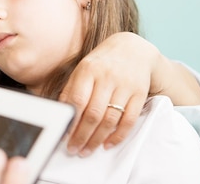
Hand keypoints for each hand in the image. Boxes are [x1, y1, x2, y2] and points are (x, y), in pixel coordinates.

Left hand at [59, 32, 199, 155]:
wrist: (133, 49)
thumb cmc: (102, 62)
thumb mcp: (83, 68)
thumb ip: (72, 89)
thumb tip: (60, 113)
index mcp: (88, 70)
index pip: (77, 100)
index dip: (70, 122)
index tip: (64, 138)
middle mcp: (106, 77)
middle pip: (93, 113)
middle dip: (82, 136)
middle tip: (75, 150)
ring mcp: (124, 85)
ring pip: (110, 119)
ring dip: (97, 139)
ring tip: (88, 150)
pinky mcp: (139, 93)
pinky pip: (128, 119)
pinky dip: (118, 135)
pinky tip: (108, 144)